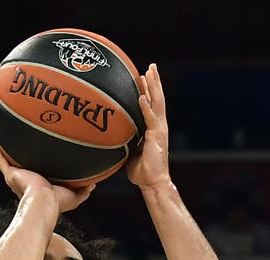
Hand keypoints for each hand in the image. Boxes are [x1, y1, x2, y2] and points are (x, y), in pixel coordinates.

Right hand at [0, 135, 94, 212]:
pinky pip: (0, 159)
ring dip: (3, 150)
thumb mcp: (74, 197)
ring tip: (0, 137)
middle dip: (20, 157)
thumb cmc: (58, 203)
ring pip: (7, 160)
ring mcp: (16, 177)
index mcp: (38, 186)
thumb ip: (83, 191)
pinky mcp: (11, 174)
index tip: (41, 159)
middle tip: (20, 146)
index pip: (38, 175)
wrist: (44, 202)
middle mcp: (25, 181)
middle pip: (21, 166)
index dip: (39, 168)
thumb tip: (93, 184)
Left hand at [126, 63, 171, 189]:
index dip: (150, 90)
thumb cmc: (141, 171)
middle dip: (155, 82)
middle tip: (151, 67)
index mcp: (154, 128)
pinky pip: (150, 118)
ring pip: (157, 103)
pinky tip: (141, 95)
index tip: (145, 76)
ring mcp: (159, 130)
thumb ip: (124, 140)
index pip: (153, 104)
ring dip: (153, 87)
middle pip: (158, 99)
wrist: (152, 183)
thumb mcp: (130, 151)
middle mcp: (159, 126)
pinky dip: (146, 106)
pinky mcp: (156, 137)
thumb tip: (110, 136)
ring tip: (149, 72)